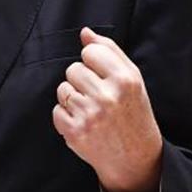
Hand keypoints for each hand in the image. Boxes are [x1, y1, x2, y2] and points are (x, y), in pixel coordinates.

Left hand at [53, 28, 162, 191]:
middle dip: (83, 80)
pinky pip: (57, 110)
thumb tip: (85, 33)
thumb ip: (109, 51)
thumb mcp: (132, 79)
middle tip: (98, 96)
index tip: (103, 76)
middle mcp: (108, 96)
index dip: (94, 63)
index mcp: (125, 79)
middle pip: (73, 69)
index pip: (90, 52)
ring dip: (73, 97)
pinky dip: (66, 116)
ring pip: (63, 89)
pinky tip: (84, 123)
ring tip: (91, 110)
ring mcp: (90, 115)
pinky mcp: (75, 132)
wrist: (135, 158)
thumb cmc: (134, 113)